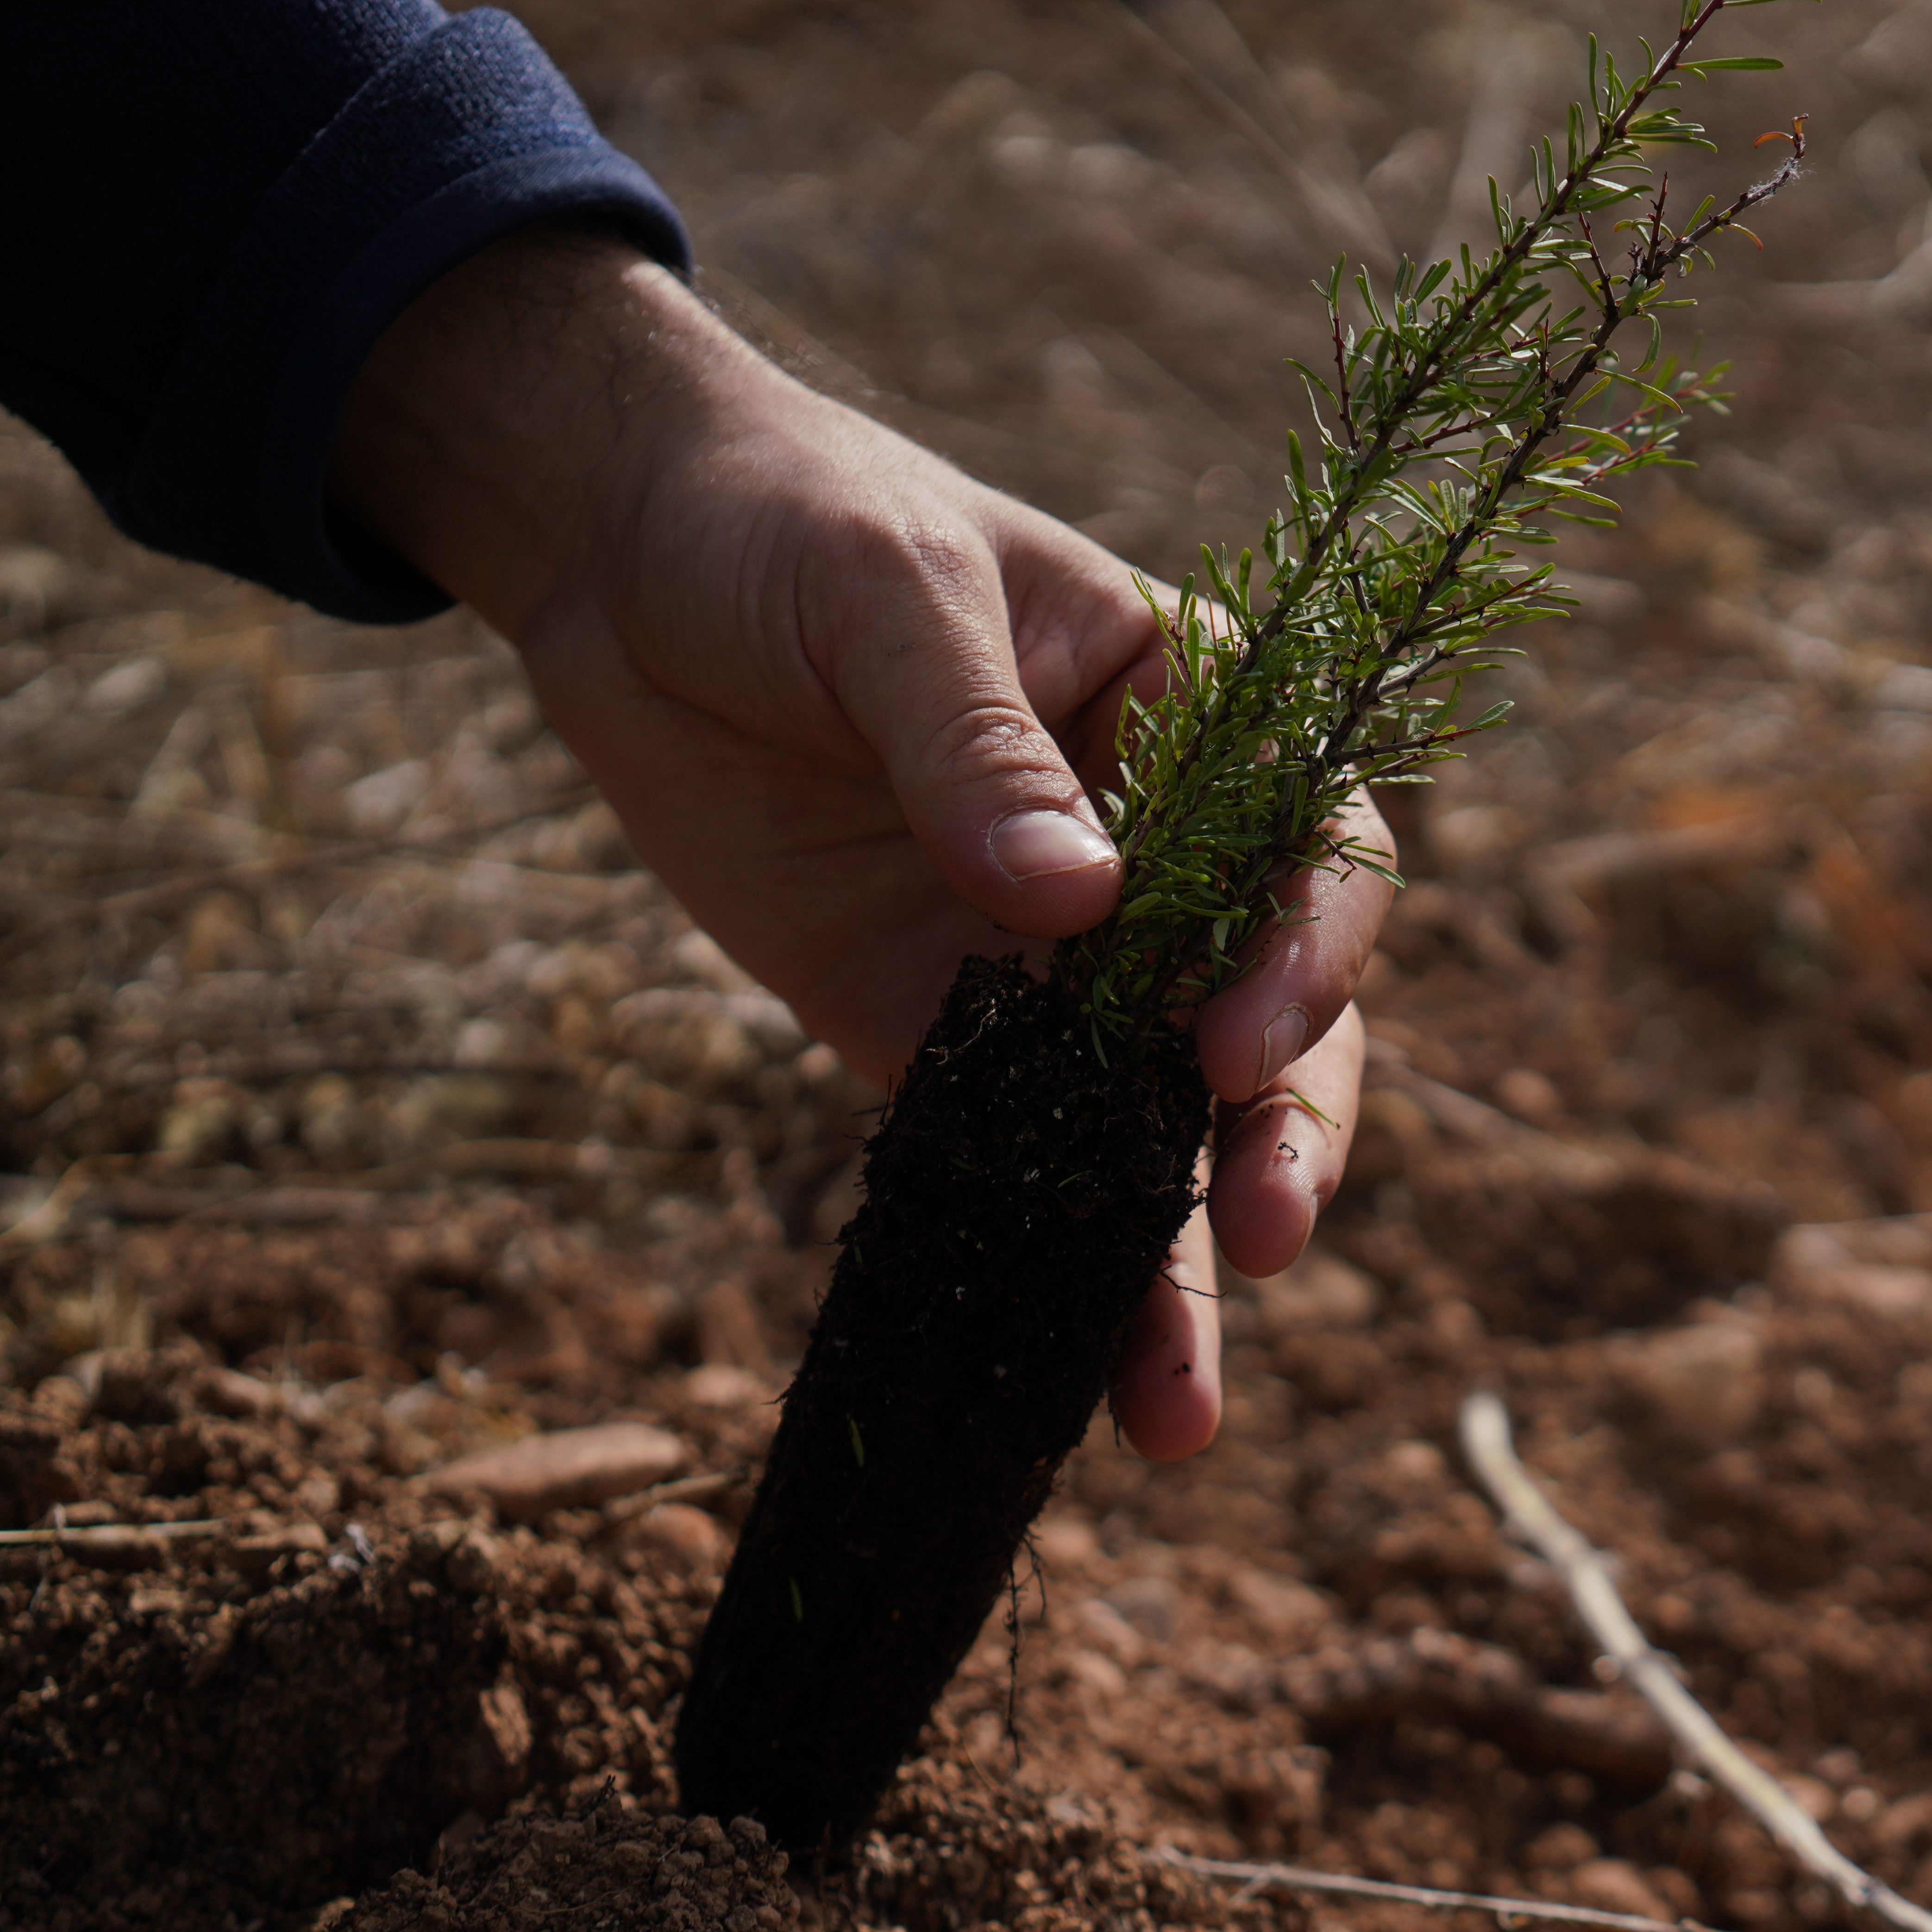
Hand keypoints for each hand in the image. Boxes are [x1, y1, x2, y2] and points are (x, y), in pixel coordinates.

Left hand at [329, 231, 1387, 1457]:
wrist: (621, 558)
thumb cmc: (784, 521)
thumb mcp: (886, 598)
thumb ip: (979, 752)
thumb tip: (1076, 907)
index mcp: (1199, 720)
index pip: (1310, 853)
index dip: (1304, 959)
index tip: (1233, 1045)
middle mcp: (1157, 861)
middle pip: (1267, 1027)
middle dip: (1279, 1143)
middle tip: (1265, 1237)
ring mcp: (1051, 960)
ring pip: (1151, 1130)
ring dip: (1173, 1266)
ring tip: (1173, 1410)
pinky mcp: (934, 1029)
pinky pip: (1011, 1159)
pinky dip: (1037, 1263)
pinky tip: (1053, 1376)